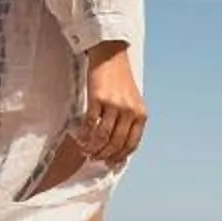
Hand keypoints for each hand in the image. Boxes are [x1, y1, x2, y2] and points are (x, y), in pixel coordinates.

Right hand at [76, 43, 148, 165]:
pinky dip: (84, 135)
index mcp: (141, 114)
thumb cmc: (121, 80)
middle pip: (117, 143)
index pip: (132, 144)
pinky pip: (90, 124)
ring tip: (86, 151)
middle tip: (94, 159)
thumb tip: (118, 146)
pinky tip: (80, 139)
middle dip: (105, 155)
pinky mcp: (98, 99)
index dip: (120, 157)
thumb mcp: (133, 101)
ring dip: (93, 147)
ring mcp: (114, 105)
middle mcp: (130, 111)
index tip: (110, 164)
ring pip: (103, 136)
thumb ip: (129, 121)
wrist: (111, 56)